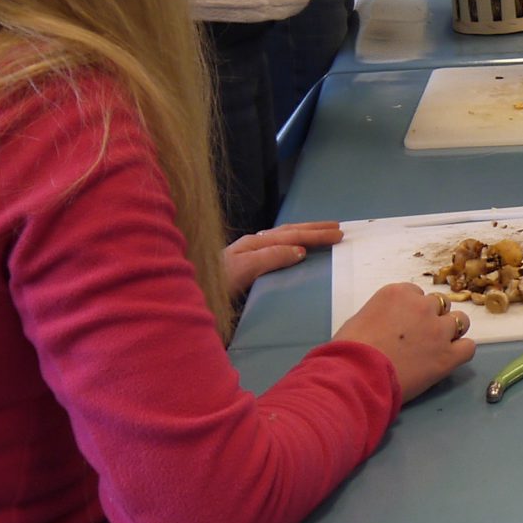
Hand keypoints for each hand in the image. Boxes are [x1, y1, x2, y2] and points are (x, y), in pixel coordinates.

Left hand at [222, 221, 342, 305]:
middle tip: (338, 229)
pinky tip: (293, 247)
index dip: (315, 235)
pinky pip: (275, 246)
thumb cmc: (211, 284)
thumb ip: (270, 258)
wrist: (184, 293)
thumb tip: (299, 250)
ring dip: (304, 233)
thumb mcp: (242, 270)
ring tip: (322, 232)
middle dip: (314, 229)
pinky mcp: (243, 265)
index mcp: (254, 244)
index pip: (291, 236)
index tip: (337, 235)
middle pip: (288, 231)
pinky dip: (290, 242)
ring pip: (281, 236)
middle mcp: (251, 245)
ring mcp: (247, 253)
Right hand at [332, 282, 475, 401]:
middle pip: (439, 305)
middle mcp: (423, 306)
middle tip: (420, 337)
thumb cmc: (349, 349)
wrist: (357, 374)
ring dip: (450, 331)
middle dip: (432, 318)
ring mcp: (439, 330)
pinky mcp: (448, 355)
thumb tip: (386, 325)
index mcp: (399, 293)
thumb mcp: (360, 319)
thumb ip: (381, 314)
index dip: (412, 310)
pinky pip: (469, 347)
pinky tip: (449, 358)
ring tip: (437, 346)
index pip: (417, 293)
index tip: (405, 324)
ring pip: (460, 321)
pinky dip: (461, 351)